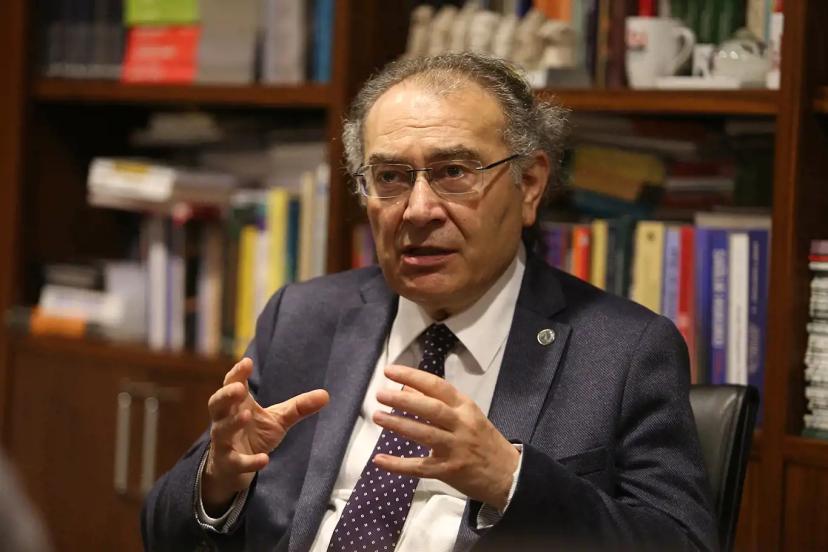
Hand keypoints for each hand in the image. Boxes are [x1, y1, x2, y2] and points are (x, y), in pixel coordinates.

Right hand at [202, 358, 328, 513]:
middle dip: (226, 395)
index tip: (247, 363)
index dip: (237, 374)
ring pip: (222, 430)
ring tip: (247, 415)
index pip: (232, 384)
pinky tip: (264, 459)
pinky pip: (236, 461)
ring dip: (233, 422)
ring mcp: (224, 442)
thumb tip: (326, 394)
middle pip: (217, 404)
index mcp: (238, 404)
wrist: (236, 469)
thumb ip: (299, 407)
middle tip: (238, 388)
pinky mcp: (228, 463)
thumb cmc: (255, 435)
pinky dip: (249, 461)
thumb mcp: (278, 419)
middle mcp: (225, 419)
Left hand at [372, 364, 518, 510]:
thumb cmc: (484, 440)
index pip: (438, 386)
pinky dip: (398, 464)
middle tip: (381, 394)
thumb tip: (406, 387)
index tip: (391, 371)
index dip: (413, 377)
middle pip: (431, 409)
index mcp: (466, 407)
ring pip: (424, 434)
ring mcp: (455, 449)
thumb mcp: (466, 415)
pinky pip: (419, 467)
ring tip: (378, 416)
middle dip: (403, 400)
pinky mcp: (448, 471)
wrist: (509, 475)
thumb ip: (438, 402)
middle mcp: (461, 425)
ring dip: (399, 424)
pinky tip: (379, 459)